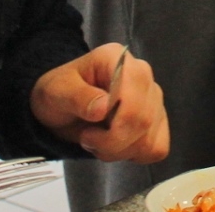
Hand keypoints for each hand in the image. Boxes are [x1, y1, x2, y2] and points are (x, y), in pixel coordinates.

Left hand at [31, 44, 169, 162]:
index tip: (87, 133)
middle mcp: (143, 74)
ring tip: (97, 141)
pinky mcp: (157, 121)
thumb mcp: (57, 92)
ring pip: (150, 139)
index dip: (116, 124)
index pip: (135, 95)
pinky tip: (116, 146)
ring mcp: (153, 98)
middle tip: (87, 139)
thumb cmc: (59, 93)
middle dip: (112, 142)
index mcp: (118, 59)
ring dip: (119, 150)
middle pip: (144, 120)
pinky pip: (157, 148)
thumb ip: (78, 97)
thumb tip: (103, 108)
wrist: (61, 106)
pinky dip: (134, 155)